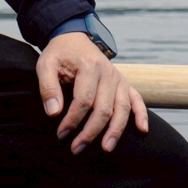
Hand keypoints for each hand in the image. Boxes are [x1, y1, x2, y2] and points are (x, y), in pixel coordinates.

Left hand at [36, 32, 147, 153]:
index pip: (83, 100)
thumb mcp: (45, 64)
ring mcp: (119, 78)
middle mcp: (108, 73)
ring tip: (106, 148)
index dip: (72, 120)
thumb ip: (48, 87)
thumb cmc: (59, 54)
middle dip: (90, 132)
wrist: (73, 38)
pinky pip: (137, 99)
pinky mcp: (124, 82)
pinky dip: (142, 114)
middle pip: (103, 108)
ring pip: (122, 109)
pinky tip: (142, 130)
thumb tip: (53, 113)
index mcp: (89, 66)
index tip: (61, 134)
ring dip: (115, 131)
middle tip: (76, 148)